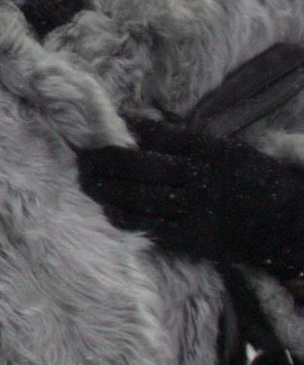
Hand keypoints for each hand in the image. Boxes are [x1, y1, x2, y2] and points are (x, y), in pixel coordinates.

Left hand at [77, 119, 303, 277]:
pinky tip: (108, 210)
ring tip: (85, 181)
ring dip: (108, 190)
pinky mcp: (198, 239)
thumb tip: (145, 131)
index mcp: (213, 152)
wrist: (291, 225)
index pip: (162, 137)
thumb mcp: (231, 152)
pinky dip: (127, 218)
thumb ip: (192, 144)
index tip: (103, 125)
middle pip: (144, 167)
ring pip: (143, 198)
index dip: (129, 131)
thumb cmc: (257, 182)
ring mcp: (199, 211)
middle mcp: (203, 179)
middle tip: (81, 157)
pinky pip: (154, 228)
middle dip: (108, 162)